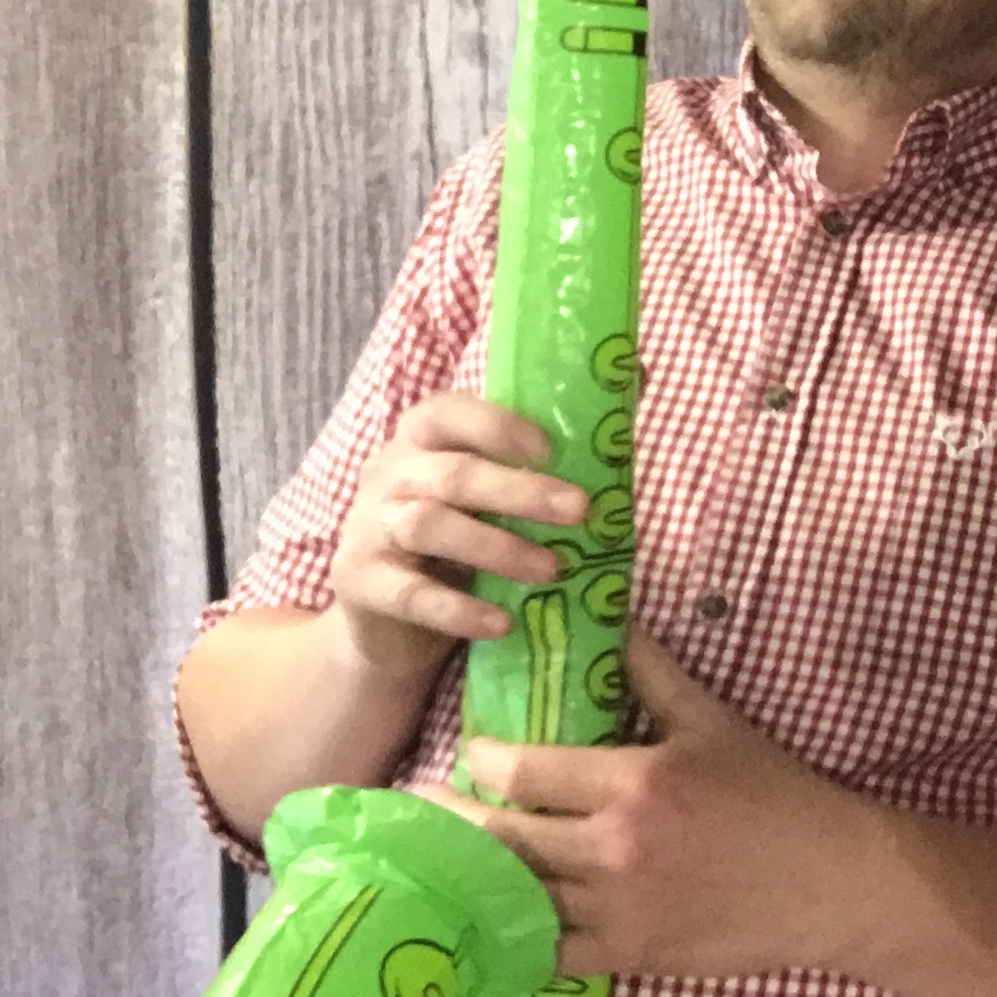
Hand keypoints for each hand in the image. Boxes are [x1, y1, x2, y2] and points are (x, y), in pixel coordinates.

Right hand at [329, 391, 584, 680]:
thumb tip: (636, 373)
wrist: (392, 621)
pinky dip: (458, 609)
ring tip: (552, 569)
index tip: (553, 449)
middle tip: (580, 511)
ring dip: (496, 547)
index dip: (500, 425)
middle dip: (519, 491)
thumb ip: (554, 445)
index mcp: (424, 439)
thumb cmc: (462, 538)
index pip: (449, 411)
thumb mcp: (500, 491)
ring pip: (427, 526)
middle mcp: (389, 474)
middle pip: (452, 473)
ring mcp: (369, 528)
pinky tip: (501, 623)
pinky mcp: (359, 583)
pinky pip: (408, 593)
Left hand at [431, 628, 888, 980]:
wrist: (829, 880)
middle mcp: (614, 848)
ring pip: (516, 895)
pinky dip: (514, 938)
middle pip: (502, 835)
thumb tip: (611, 620)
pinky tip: (486, 924)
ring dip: (473, 876)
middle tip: (421, 807)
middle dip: (453, 818)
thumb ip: (653, 673)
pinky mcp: (628, 956)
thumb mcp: (714, 722)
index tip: (468, 752)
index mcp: (634, 782)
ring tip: (437, 860)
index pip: (521, 770)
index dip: (482, 760)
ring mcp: (618, 910)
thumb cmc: (774, 794)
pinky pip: (547, 952)